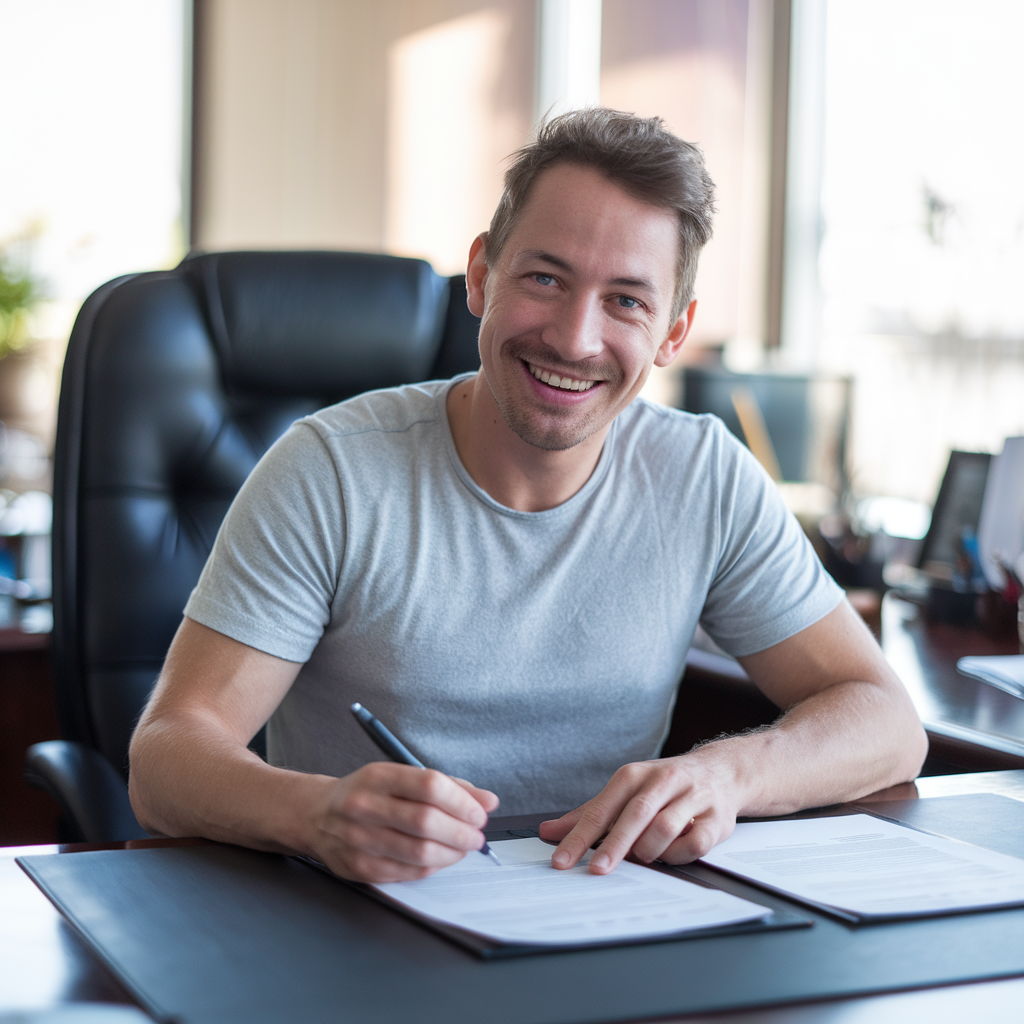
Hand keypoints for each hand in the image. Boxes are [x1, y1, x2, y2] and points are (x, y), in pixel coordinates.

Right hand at [310, 762, 498, 882]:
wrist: (316, 815)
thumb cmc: (367, 793)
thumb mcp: (400, 776)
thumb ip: (447, 786)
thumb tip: (488, 801)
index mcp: (378, 776)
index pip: (430, 786)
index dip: (462, 802)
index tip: (479, 811)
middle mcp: (364, 805)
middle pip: (426, 822)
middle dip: (462, 832)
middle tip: (477, 834)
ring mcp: (358, 839)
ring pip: (419, 852)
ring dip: (452, 853)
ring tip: (464, 847)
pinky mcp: (358, 867)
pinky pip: (407, 872)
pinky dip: (433, 867)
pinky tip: (441, 858)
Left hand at [537, 751, 741, 873]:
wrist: (721, 772)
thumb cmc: (664, 786)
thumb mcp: (624, 792)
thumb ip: (588, 814)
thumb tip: (549, 831)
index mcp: (634, 775)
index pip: (601, 809)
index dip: (579, 836)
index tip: (561, 860)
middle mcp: (662, 781)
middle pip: (634, 815)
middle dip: (613, 846)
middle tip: (597, 870)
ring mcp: (692, 797)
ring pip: (665, 828)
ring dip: (649, 850)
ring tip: (643, 857)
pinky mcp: (716, 818)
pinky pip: (695, 844)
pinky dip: (678, 855)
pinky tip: (671, 854)